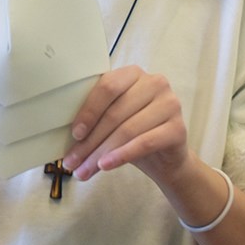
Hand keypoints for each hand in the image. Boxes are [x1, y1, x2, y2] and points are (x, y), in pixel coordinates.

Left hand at [61, 65, 188, 184]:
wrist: (165, 158)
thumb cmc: (133, 133)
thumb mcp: (113, 118)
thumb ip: (95, 116)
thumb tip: (66, 135)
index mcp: (133, 73)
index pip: (108, 87)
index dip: (89, 111)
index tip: (75, 134)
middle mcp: (155, 82)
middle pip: (115, 112)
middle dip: (90, 141)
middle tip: (72, 161)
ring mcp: (170, 104)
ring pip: (127, 130)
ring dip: (101, 153)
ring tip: (83, 170)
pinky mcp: (178, 128)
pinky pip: (145, 142)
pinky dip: (122, 155)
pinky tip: (106, 166)